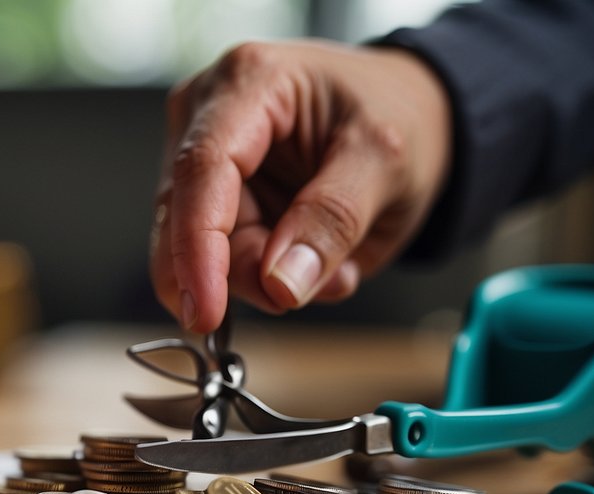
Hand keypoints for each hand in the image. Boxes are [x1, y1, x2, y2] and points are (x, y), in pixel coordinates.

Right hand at [151, 40, 451, 332]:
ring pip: (196, 250)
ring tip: (330, 265)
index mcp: (249, 82)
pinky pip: (218, 261)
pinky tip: (310, 262)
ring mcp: (201, 156)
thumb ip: (335, 220)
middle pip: (189, 218)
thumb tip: (279, 283)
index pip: (200, 170)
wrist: (404, 112)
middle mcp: (206, 113)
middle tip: (300, 290)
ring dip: (260, 278)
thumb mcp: (388, 163)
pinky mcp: (210, 197)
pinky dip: (265, 277)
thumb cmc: (397, 115)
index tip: (206, 311)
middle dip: (242, 272)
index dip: (197, 247)